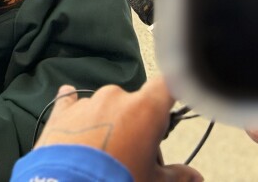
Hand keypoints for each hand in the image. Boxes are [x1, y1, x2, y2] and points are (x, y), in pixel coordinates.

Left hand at [36, 77, 201, 180]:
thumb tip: (195, 177)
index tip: (170, 105)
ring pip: (105, 107)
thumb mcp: (153, 181)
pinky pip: (69, 101)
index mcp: (144, 109)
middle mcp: (115, 97)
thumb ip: (178, 175)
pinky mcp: (61, 112)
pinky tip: (73, 116)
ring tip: (104, 156)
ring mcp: (86, 102)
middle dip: (137, 125)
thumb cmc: (117, 180)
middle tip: (135, 155)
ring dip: (108, 124)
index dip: (171, 93)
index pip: (166, 85)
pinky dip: (75, 110)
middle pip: (134, 104)